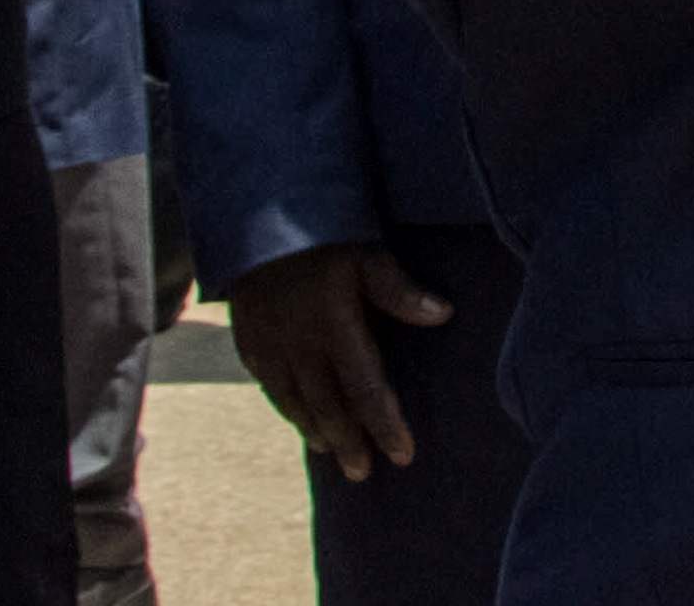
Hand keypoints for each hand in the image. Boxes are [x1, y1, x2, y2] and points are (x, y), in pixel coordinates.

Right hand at [232, 242, 456, 479]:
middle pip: (328, 407)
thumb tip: (443, 314)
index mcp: (334, 329)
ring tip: (335, 454)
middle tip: (365, 472)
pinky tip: (299, 418)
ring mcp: (269, 348)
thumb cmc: (325, 234)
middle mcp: (299, 347)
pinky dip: (287, 408)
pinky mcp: (249, 342)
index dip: (384, 425)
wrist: (255, 221)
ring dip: (317, 431)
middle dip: (350, 442)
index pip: (365, 390)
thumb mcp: (367, 254)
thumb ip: (399, 290)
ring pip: (295, 402)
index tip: (402, 455)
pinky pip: (269, 386)